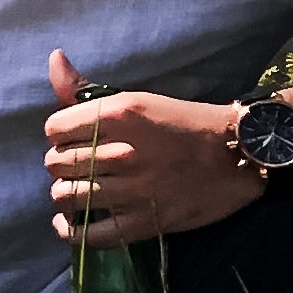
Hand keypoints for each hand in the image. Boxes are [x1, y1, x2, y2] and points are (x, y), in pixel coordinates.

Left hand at [44, 50, 262, 246]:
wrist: (239, 155)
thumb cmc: (186, 123)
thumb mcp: (137, 99)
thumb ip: (86, 89)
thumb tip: (54, 58)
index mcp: (119, 115)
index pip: (54, 129)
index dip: (59, 134)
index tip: (72, 139)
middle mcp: (122, 152)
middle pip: (57, 164)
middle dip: (60, 164)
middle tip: (76, 167)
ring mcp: (133, 191)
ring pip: (67, 197)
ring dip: (65, 195)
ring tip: (77, 192)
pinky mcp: (144, 222)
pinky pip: (90, 235)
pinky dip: (71, 231)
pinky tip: (69, 224)